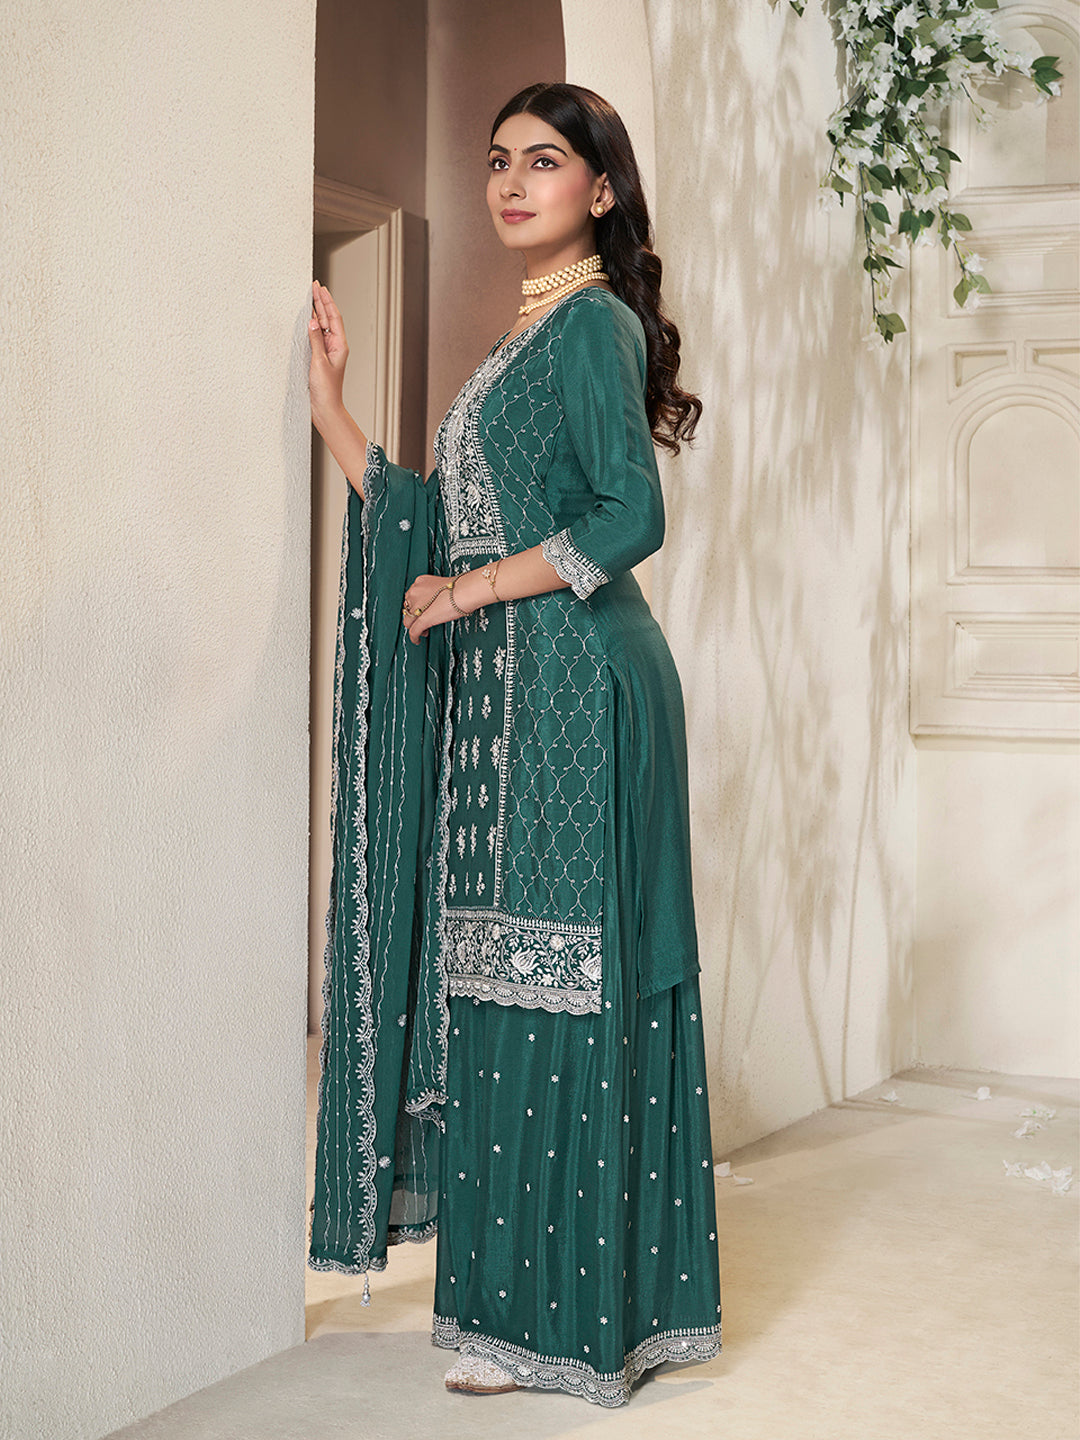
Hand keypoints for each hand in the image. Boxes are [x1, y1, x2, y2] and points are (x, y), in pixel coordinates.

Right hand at [308, 281, 347, 420]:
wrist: (325, 408)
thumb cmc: (326, 390)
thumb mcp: (319, 362)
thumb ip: (315, 341)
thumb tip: (313, 322)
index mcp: (340, 345)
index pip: (334, 317)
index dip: (326, 301)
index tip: (319, 287)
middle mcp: (334, 346)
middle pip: (328, 319)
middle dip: (321, 302)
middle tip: (313, 287)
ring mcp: (326, 352)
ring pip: (321, 326)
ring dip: (316, 312)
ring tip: (309, 297)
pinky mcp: (318, 358)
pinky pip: (314, 337)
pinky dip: (310, 326)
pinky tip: (306, 320)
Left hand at [402, 574, 469, 643]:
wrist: (465, 591)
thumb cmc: (461, 588)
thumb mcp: (443, 586)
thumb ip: (436, 592)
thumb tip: (439, 601)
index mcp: (420, 582)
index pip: (411, 597)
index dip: (415, 605)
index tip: (421, 610)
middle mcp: (415, 592)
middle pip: (408, 608)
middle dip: (414, 616)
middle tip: (423, 620)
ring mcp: (417, 606)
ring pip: (408, 621)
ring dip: (414, 627)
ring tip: (423, 631)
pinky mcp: (422, 619)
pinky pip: (413, 631)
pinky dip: (414, 637)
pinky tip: (417, 640)